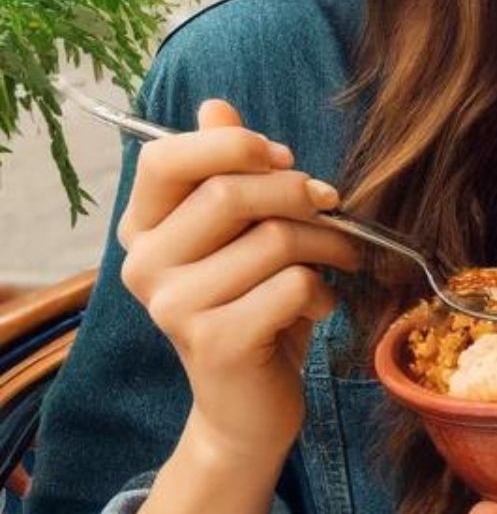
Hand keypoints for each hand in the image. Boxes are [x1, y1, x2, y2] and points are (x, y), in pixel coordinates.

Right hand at [117, 99, 359, 463]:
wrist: (246, 406)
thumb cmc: (252, 308)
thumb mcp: (241, 237)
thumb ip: (226, 172)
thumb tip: (217, 107)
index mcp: (142, 229)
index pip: (166, 158)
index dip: (235, 146)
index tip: (286, 160)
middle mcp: (143, 265)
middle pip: (233, 193)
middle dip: (301, 194)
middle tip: (335, 209)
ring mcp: (173, 307)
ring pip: (274, 240)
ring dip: (329, 246)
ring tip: (338, 263)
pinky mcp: (215, 342)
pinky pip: (292, 286)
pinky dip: (323, 293)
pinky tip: (318, 308)